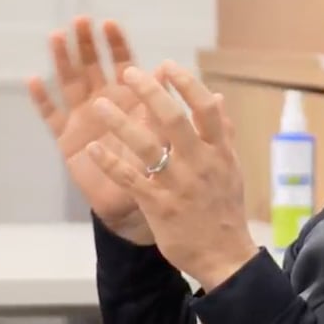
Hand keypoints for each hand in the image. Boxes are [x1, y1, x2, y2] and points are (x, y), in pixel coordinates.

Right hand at [27, 17, 158, 244]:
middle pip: (92, 66)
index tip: (109, 24)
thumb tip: (166, 70)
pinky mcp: (67, 138)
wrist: (134, 205)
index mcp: (130, 99)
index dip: (116, 44)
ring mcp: (83, 118)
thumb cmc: (153, 170)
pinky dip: (42, 99)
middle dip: (87, 43)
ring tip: (56, 36)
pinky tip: (32, 79)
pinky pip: (52, 115)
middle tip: (81, 21)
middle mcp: (104, 102)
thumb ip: (161, 106)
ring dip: (63, 60)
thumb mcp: (161, 137)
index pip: (123, 64)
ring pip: (70, 82)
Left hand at [85, 62, 258, 290]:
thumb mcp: (231, 168)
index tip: (167, 66)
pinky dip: (109, 163)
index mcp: (219, 152)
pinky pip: (129, 179)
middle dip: (149, 93)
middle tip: (128, 73)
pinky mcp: (158, 206)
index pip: (205, 109)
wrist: (225, 257)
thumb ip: (223, 132)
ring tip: (99, 105)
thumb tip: (218, 97)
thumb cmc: (226, 209)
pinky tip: (92, 149)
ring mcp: (177, 185)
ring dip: (120, 123)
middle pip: (173, 120)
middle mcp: (199, 164)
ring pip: (146, 147)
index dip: (186, 84)